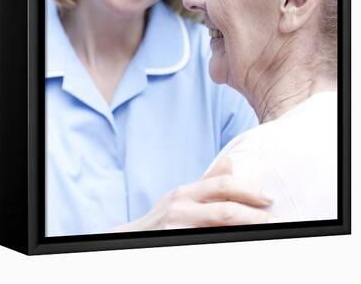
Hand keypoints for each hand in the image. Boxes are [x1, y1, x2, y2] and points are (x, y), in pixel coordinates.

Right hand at [113, 157, 274, 231]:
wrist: (132, 241)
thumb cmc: (162, 219)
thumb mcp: (181, 197)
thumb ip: (207, 183)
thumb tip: (232, 163)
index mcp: (185, 193)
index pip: (221, 185)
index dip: (248, 190)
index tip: (268, 198)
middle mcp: (181, 208)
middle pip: (225, 209)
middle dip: (254, 215)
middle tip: (275, 219)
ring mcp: (178, 229)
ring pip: (221, 228)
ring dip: (247, 230)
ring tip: (266, 231)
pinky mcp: (178, 244)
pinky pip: (211, 242)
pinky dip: (229, 242)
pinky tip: (243, 242)